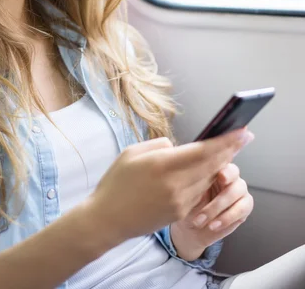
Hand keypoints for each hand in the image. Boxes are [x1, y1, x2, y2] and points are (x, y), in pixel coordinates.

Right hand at [85, 128, 252, 250]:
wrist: (108, 220)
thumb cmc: (116, 182)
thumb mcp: (132, 152)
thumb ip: (160, 145)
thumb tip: (179, 148)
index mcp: (162, 165)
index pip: (203, 151)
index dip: (225, 141)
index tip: (241, 131)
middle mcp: (176, 185)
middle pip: (212, 165)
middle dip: (230, 150)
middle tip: (244, 136)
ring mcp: (180, 202)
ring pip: (207, 179)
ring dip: (218, 164)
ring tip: (226, 150)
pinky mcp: (180, 213)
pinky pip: (198, 192)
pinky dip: (204, 179)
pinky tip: (206, 170)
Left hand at [170, 159, 254, 261]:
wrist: (192, 227)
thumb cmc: (187, 204)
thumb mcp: (182, 189)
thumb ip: (184, 171)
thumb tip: (171, 149)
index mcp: (214, 166)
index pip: (224, 159)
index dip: (223, 167)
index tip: (220, 176)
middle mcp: (229, 175)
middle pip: (234, 175)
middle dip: (220, 190)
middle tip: (206, 203)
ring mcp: (239, 189)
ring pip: (237, 193)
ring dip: (217, 208)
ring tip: (201, 220)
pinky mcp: (245, 206)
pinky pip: (242, 209)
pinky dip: (226, 218)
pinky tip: (213, 225)